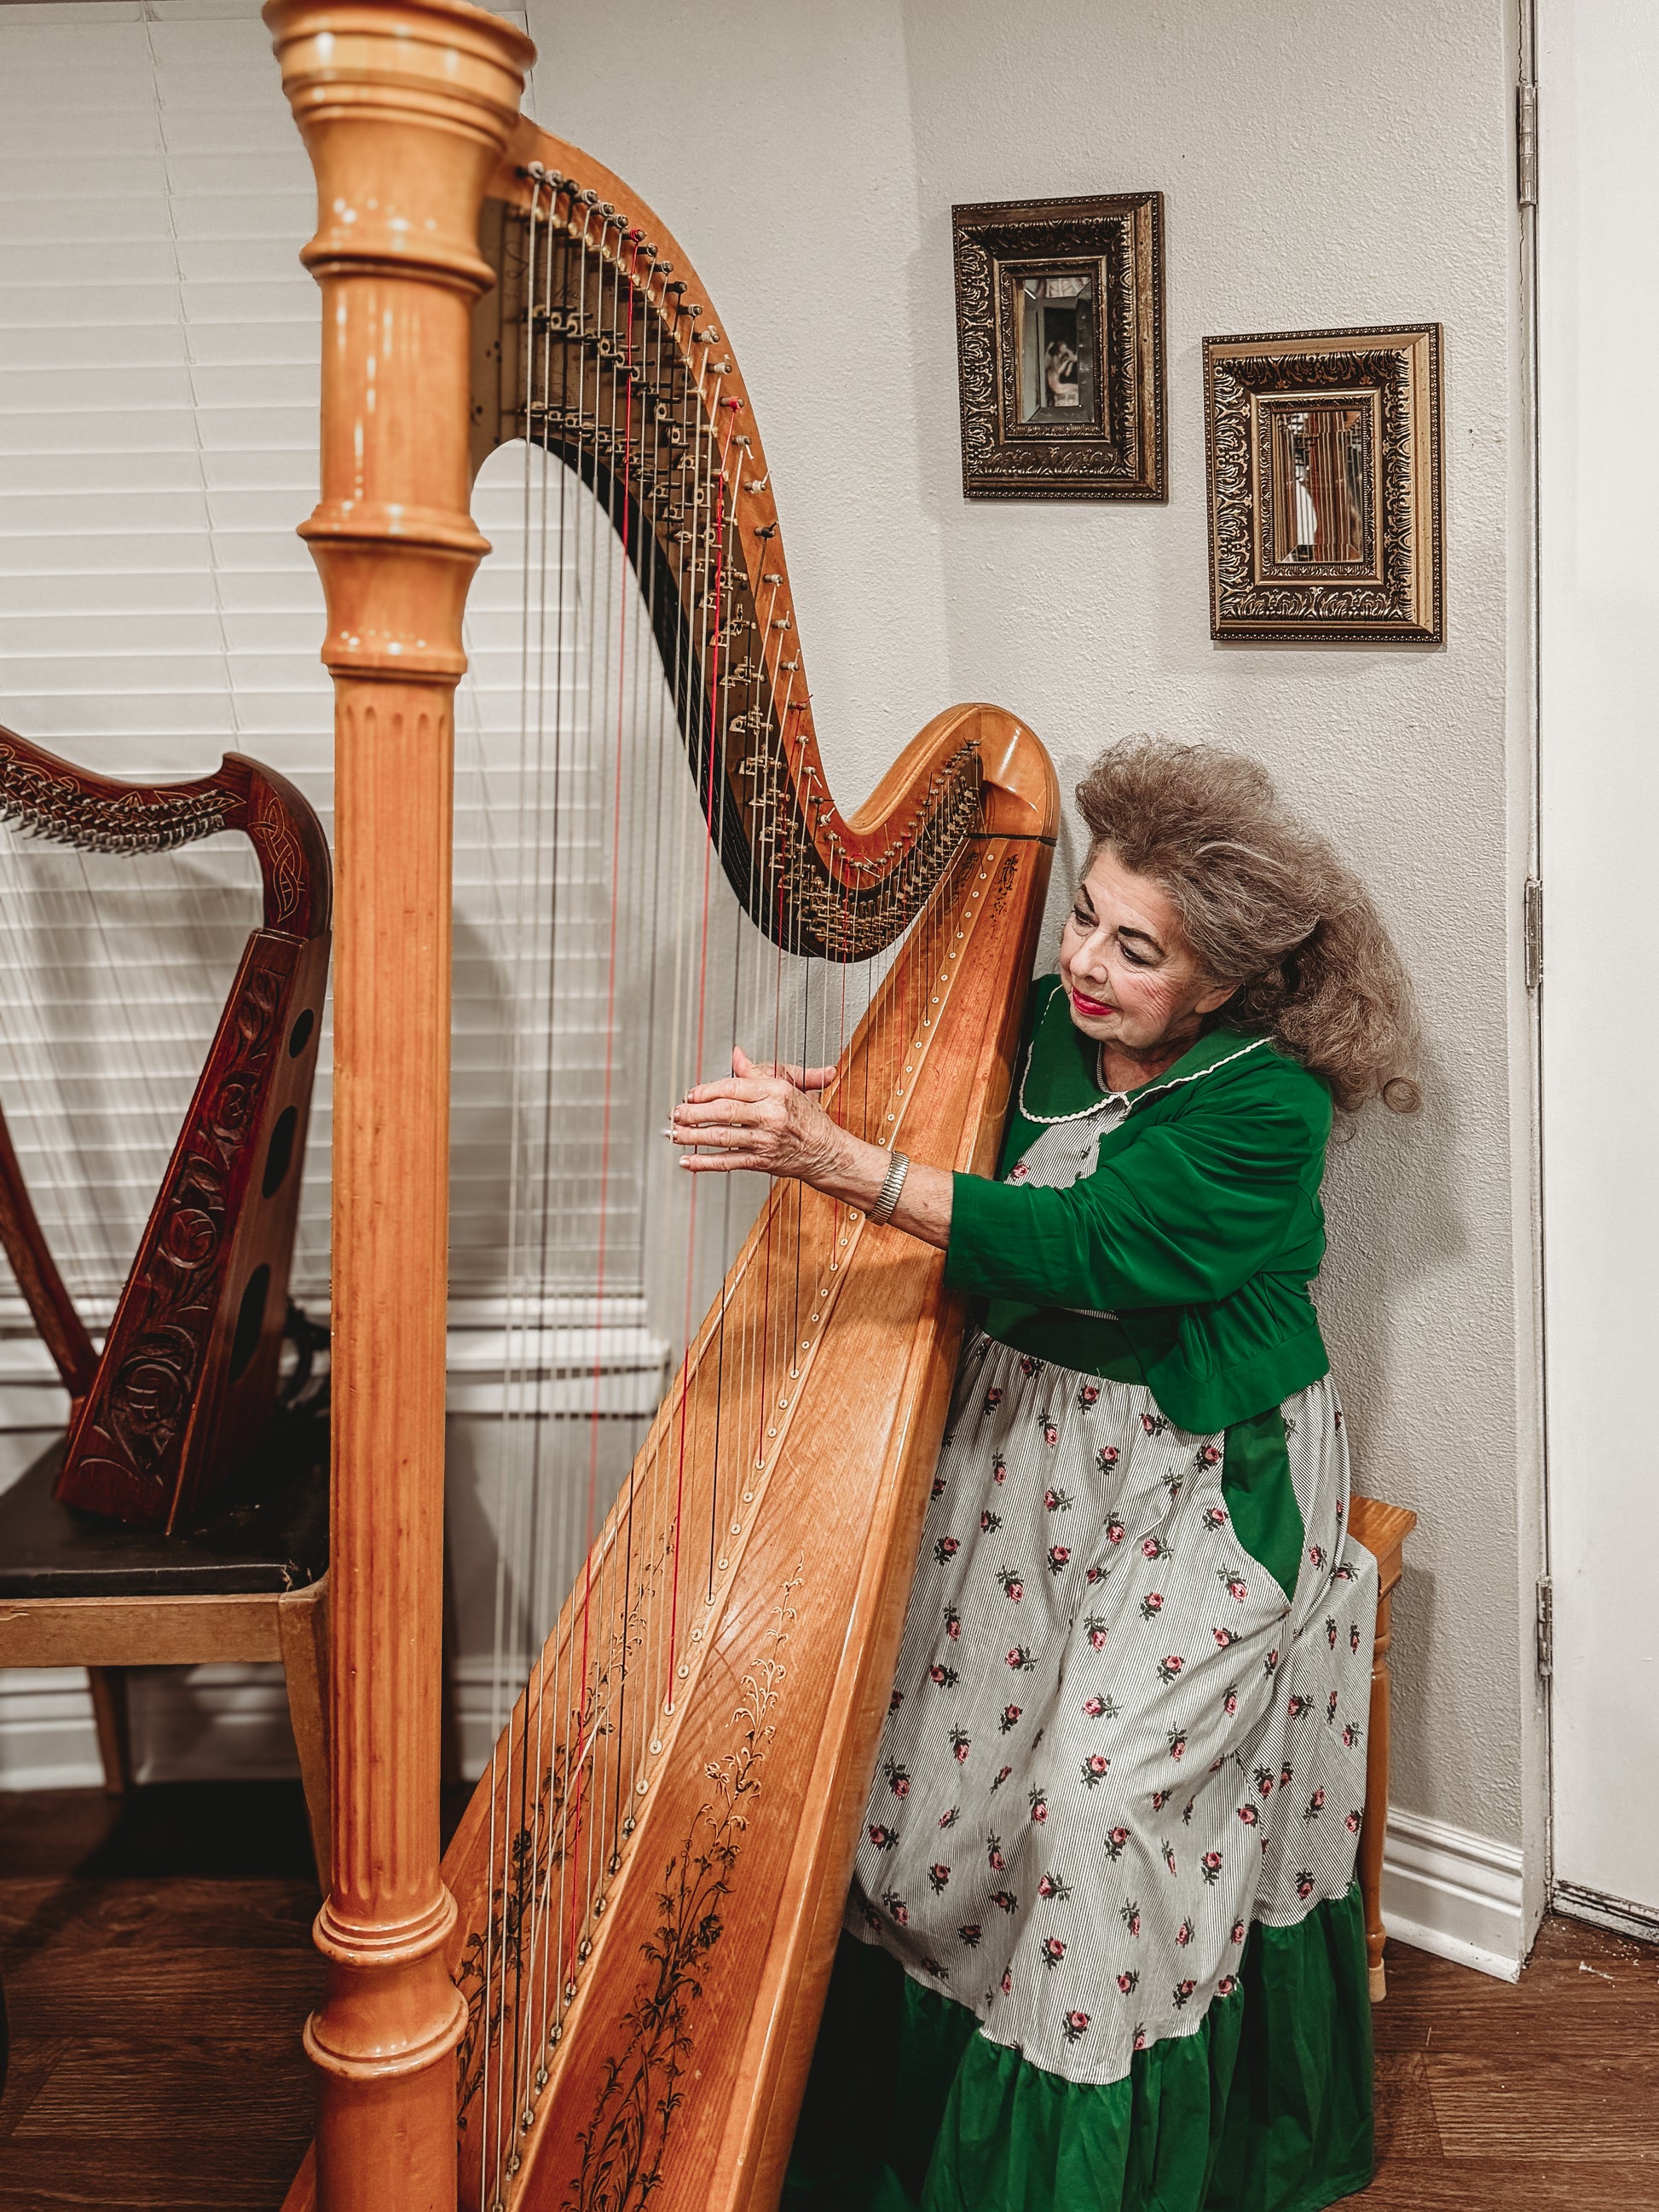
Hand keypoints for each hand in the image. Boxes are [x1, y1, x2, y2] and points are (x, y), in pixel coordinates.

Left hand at [668, 1047, 845, 1180]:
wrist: (827, 1152)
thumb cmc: (808, 1118)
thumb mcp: (788, 1086)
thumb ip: (758, 1072)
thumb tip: (736, 1056)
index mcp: (776, 1092)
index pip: (732, 1088)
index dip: (706, 1091)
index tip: (690, 1095)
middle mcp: (771, 1115)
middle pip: (723, 1111)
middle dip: (693, 1113)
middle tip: (675, 1113)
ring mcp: (766, 1140)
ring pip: (721, 1137)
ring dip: (693, 1136)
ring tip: (674, 1134)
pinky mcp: (762, 1162)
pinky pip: (728, 1162)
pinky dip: (705, 1163)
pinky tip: (688, 1160)